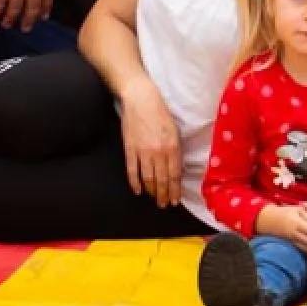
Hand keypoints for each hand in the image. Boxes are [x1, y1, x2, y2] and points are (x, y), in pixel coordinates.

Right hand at [119, 80, 182, 205]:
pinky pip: (132, 171)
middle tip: (164, 204)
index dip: (175, 190)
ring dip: (152, 192)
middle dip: (164, 195)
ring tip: (154, 200)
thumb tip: (176, 167)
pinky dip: (135, 183)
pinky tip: (138, 191)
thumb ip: (176, 149)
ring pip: (148, 179)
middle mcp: (158, 152)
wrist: (140, 100)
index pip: (174, 174)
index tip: (175, 200)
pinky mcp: (130, 150)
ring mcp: (143, 152)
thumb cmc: (160, 113)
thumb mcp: (174, 130)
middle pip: (162, 180)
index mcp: (172, 146)